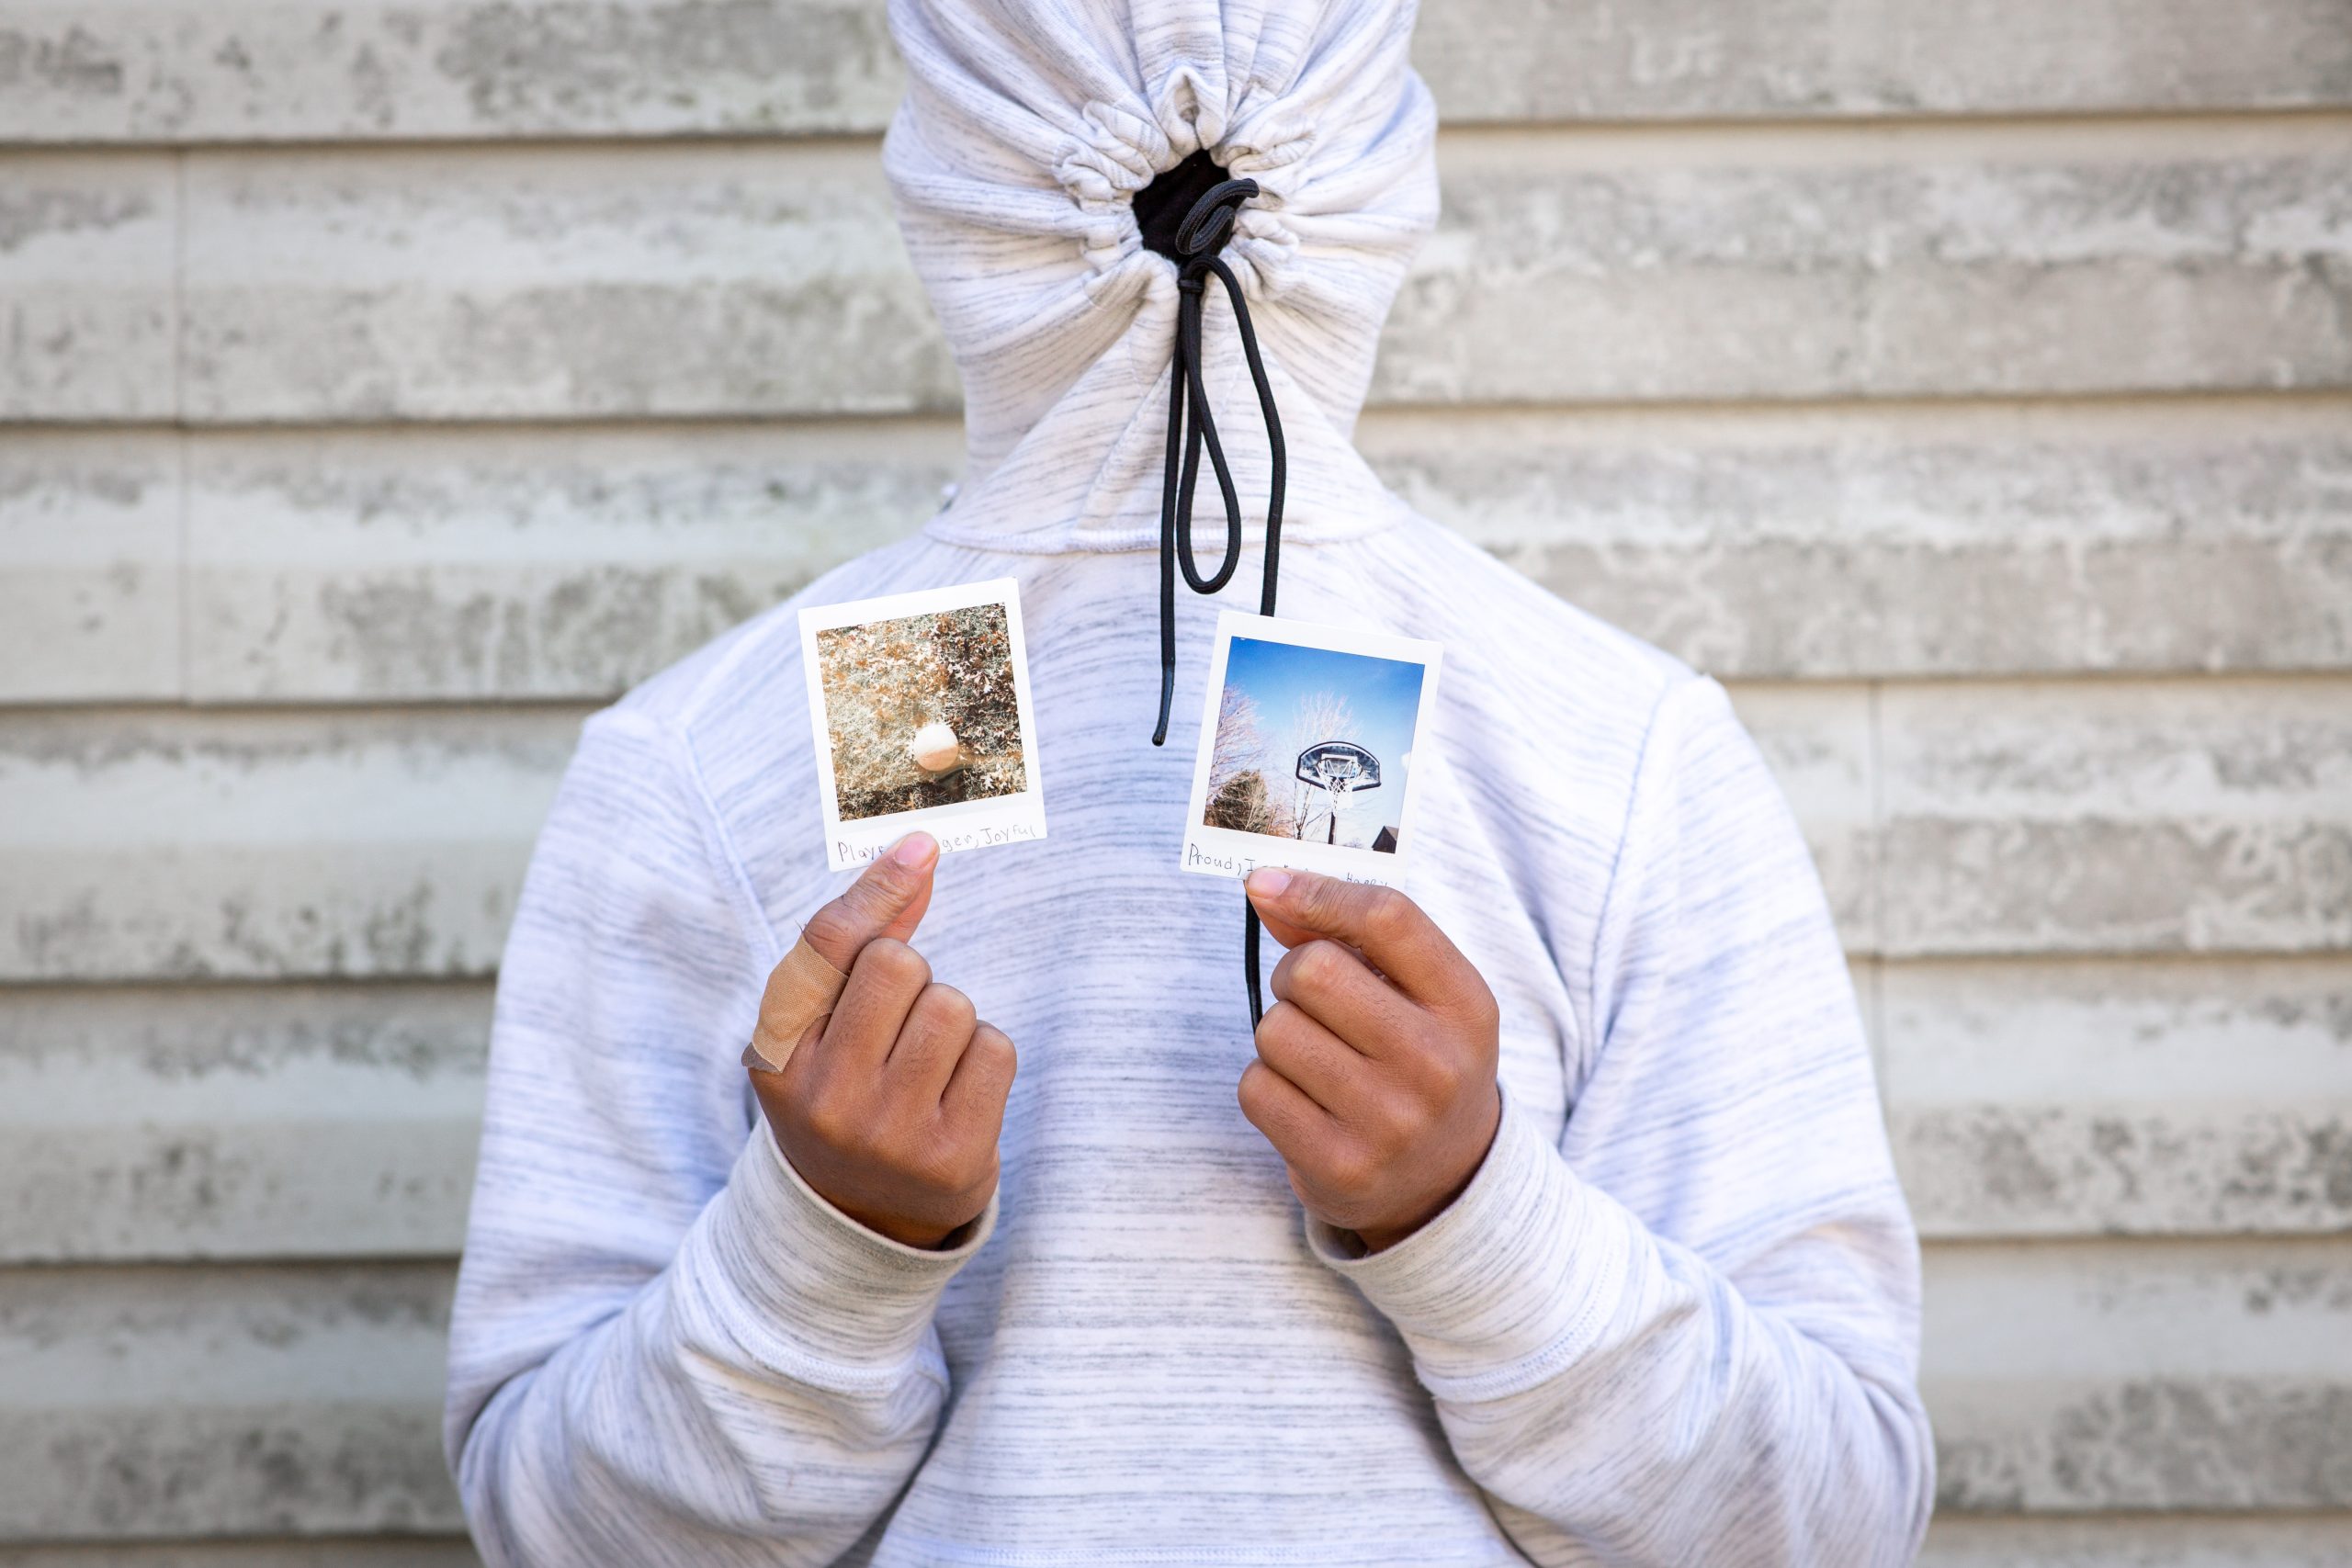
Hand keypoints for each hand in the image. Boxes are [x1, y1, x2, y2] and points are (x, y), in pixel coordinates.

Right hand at [749, 833, 1016, 1248]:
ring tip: (925, 1069)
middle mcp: (823, 1098)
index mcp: (775, 1056)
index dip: (878, 889)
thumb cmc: (844, 1089)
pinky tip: (955, 1096)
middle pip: (898, 964)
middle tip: (897, 1030)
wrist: (861, 1218)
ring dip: (952, 1022)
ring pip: (953, 1005)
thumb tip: (919, 853)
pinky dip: (985, 1059)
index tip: (922, 845)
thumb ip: (863, 940)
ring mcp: (887, 1134)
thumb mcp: (824, 1026)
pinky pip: (995, 1050)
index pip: (828, 946)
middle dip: (913, 979)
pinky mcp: (951, 1159)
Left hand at [1238, 868, 1501, 1252]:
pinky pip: (1257, 1089)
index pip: (1388, 917)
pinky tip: (1306, 1102)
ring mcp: (1391, 1122)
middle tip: (1313, 1002)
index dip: (1317, 892)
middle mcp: (1436, 1064)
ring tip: (1318, 1060)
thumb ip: (1348, 935)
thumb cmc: (1416, 1060)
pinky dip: (1266, 1087)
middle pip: (1313, 970)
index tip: (1267, 885)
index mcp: (1466, 1006)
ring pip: (1275, 1031)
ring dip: (1280, 1037)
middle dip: (1294, 976)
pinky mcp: (1342, 1168)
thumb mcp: (1415, 995)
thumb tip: (1265, 888)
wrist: (1443, 1179)